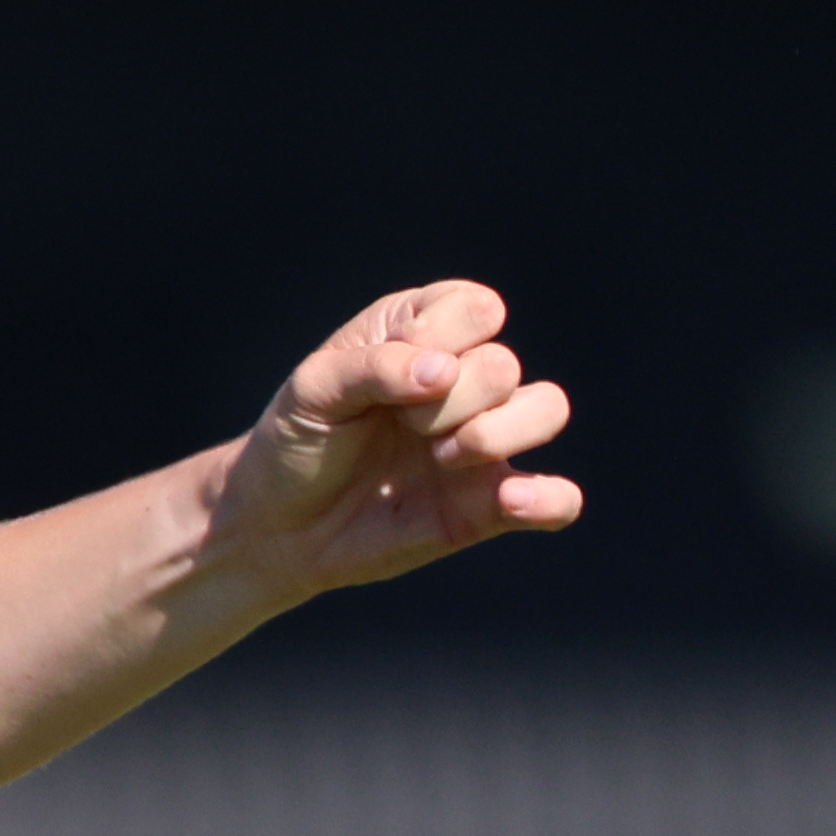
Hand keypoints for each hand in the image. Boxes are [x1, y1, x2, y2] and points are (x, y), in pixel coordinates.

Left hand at [207, 280, 580, 599]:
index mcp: (427, 332)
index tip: (384, 375)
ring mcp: (485, 440)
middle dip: (450, 398)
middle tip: (402, 427)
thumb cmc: (296, 440)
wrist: (277, 526)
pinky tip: (512, 502)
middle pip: (505, 364)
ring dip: (497, 433)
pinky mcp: (489, 504)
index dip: (438, 338)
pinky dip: (551, 499)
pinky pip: (558, 499)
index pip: (477, 309)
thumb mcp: (312, 389)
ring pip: (547, 409)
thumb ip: (373, 367)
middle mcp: (467, 380)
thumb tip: (444, 372)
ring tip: (442, 459)